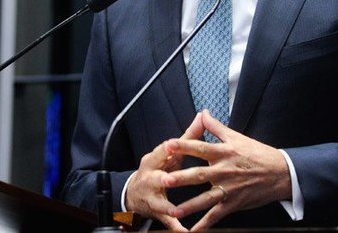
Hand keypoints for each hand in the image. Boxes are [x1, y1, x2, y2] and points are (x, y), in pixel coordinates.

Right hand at [125, 112, 204, 230]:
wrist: (135, 193)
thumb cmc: (158, 169)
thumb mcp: (169, 153)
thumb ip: (188, 136)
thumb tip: (203, 115)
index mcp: (154, 161)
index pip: (160, 152)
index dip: (165, 148)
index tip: (170, 144)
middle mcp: (150, 179)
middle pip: (156, 178)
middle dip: (163, 179)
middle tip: (168, 180)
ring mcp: (152, 197)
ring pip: (160, 203)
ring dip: (168, 208)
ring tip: (177, 212)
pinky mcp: (157, 213)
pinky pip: (167, 221)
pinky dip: (175, 227)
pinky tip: (185, 231)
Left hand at [161, 110, 291, 230]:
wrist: (280, 173)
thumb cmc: (257, 153)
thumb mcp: (236, 137)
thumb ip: (216, 126)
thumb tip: (203, 113)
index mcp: (224, 152)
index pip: (200, 148)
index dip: (184, 146)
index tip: (168, 145)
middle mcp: (224, 171)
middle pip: (199, 174)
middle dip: (181, 178)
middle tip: (164, 180)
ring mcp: (229, 189)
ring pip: (206, 199)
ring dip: (189, 206)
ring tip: (174, 211)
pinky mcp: (234, 203)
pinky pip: (217, 215)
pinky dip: (205, 224)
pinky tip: (193, 230)